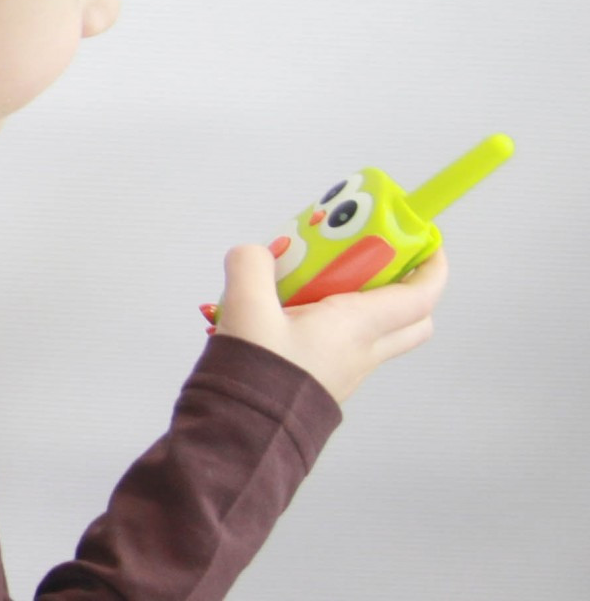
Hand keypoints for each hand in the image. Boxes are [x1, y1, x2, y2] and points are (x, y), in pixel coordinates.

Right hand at [215, 245, 448, 403]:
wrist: (244, 436)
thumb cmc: (258, 372)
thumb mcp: (246, 305)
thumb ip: (251, 265)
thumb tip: (255, 254)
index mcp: (357, 327)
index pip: (420, 297)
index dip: (433, 266)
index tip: (427, 240)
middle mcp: (362, 352)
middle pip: (412, 322)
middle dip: (409, 287)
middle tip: (380, 260)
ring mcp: (346, 373)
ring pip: (378, 335)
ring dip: (367, 304)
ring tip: (324, 278)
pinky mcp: (324, 384)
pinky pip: (346, 348)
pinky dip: (336, 324)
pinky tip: (296, 311)